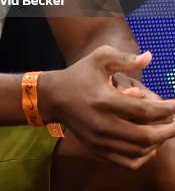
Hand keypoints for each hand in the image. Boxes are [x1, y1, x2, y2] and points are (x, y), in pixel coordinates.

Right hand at [38, 46, 174, 168]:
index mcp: (105, 100)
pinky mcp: (98, 149)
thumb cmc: (80, 74)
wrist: (54, 96)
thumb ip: (125, 59)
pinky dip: (144, 156)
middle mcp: (103, 124)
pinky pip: (128, 162)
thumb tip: (149, 57)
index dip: (166, 109)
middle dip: (168, 130)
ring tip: (165, 129)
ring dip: (157, 142)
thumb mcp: (99, 58)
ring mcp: (100, 140)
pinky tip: (150, 144)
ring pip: (139, 151)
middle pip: (146, 136)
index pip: (144, 111)